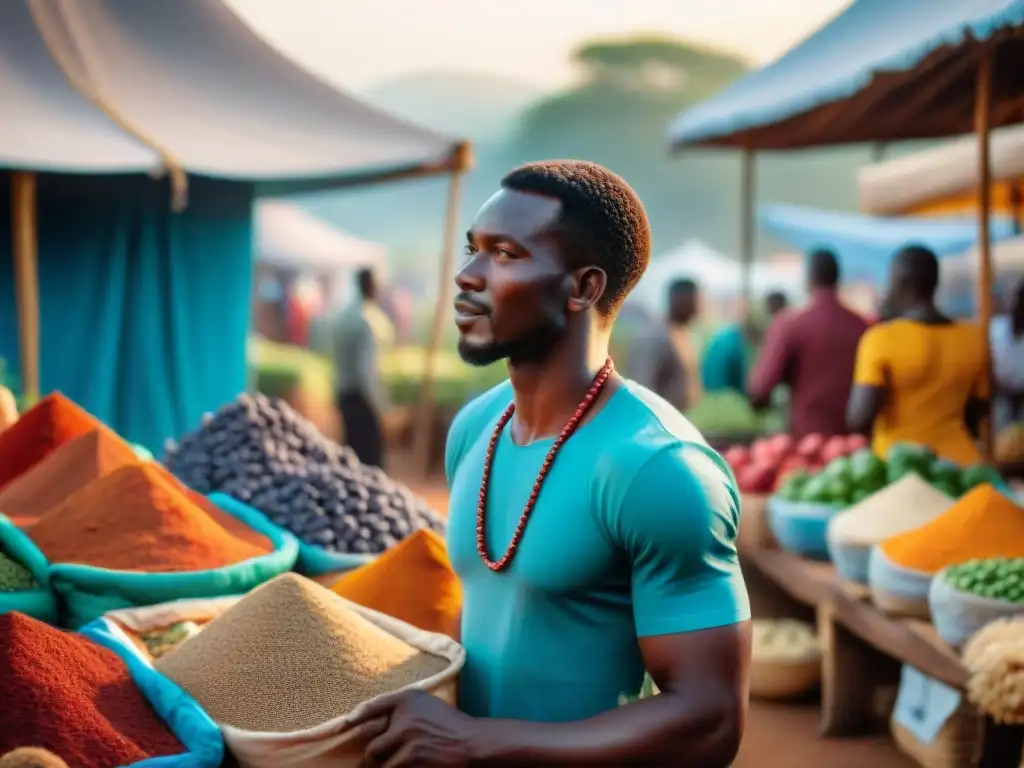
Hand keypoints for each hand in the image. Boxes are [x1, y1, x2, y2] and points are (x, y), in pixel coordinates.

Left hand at [351, 690, 480, 767]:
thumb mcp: (426, 704)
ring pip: (379, 761)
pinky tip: (407, 765)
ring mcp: (407, 739)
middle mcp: (404, 717)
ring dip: (384, 767)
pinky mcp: (412, 758)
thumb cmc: (449, 723)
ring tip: (396, 763)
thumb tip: (373, 722)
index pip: (373, 706)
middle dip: (374, 756)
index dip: (357, 716)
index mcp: (407, 699)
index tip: (347, 724)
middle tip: (375, 760)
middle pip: (372, 744)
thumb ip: (402, 708)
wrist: (471, 741)